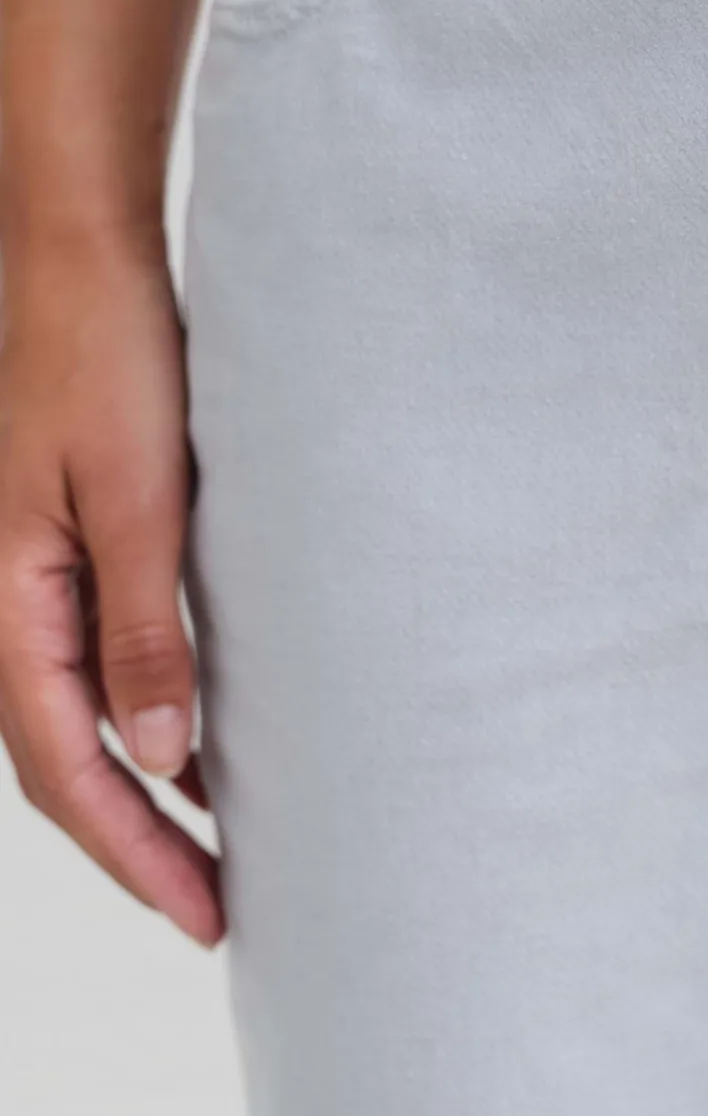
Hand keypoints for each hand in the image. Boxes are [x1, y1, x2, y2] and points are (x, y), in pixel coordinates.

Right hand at [0, 231, 222, 946]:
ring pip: (81, 717)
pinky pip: (100, 659)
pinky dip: (146, 715)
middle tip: (219, 907)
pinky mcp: (76, 544)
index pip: (66, 770)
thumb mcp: (138, 502)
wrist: (85, 262)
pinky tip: (201, 736)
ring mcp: (37, 576)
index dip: (133, 852)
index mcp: (9, 605)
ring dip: (143, 788)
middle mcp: (11, 604)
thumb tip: (159, 762)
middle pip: (66, 761)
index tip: (203, 913)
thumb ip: (143, 631)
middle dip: (137, 844)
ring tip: (216, 846)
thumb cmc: (108, 362)